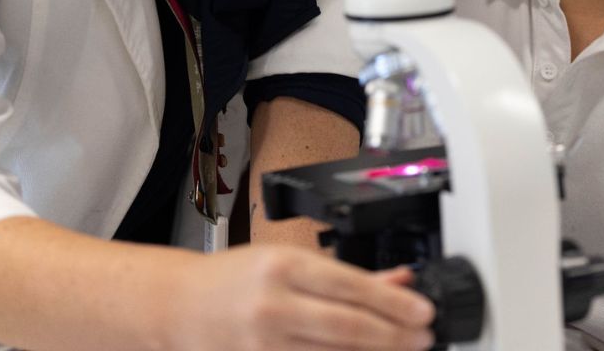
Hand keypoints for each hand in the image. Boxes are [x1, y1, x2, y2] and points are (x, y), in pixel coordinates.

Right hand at [165, 245, 435, 350]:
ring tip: (402, 350)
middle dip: (394, 336)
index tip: (424, 312)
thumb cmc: (235, 280)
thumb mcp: (289, 261)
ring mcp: (263, 344)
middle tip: (424, 338)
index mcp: (282, 266)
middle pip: (348, 328)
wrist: (180, 305)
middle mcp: (273, 305)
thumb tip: (399, 280)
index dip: (393, 303)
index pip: (350, 286)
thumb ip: (344, 274)